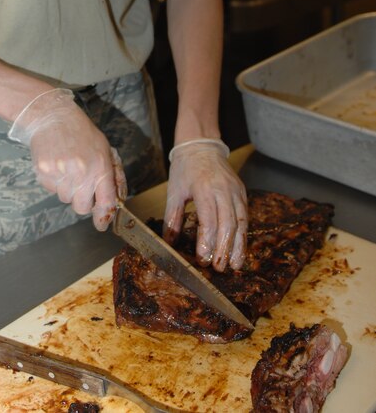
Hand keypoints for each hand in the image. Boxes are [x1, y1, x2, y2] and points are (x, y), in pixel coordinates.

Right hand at [9, 89, 126, 229]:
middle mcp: (82, 172)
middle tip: (81, 184)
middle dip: (82, 201)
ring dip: (67, 189)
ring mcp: (61, 173)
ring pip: (65, 199)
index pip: (105, 201)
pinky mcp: (44, 172)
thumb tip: (117, 199)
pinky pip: (51, 189)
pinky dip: (54, 181)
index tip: (101, 224)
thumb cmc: (82, 133)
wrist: (53, 116)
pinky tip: (56, 163)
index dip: (103, 216)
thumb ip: (114, 175)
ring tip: (67, 167)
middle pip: (82, 207)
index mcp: (100, 167)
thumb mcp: (105, 149)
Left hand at [163, 139, 246, 270]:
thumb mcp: (174, 191)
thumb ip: (173, 218)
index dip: (207, 242)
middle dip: (224, 249)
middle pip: (228, 224)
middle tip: (219, 268)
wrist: (202, 146)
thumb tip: (169, 243)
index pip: (209, 220)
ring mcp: (236, 191)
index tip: (202, 259)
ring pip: (241, 222)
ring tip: (235, 265)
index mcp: (203, 188)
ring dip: (238, 246)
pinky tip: (240, 249)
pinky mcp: (242, 192)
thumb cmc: (185, 168)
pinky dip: (243, 235)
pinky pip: (245, 216)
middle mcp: (223, 190)